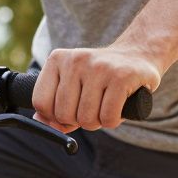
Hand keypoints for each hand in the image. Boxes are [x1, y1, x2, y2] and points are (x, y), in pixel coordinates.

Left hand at [32, 45, 161, 132]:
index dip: (55, 117)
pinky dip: (113, 121)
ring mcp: (100, 67)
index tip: (70, 110)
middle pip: (63, 114)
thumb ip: (54, 107)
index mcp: (57, 60)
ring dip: (98, 122)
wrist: (138, 56)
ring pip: (86, 118)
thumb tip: (39, 122)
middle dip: (79, 121)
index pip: (41, 103)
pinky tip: (119, 106)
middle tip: (92, 107)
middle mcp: (76, 60)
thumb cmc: (100, 79)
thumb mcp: (72, 87)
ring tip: (106, 105)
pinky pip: (108, 117)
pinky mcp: (122, 76)